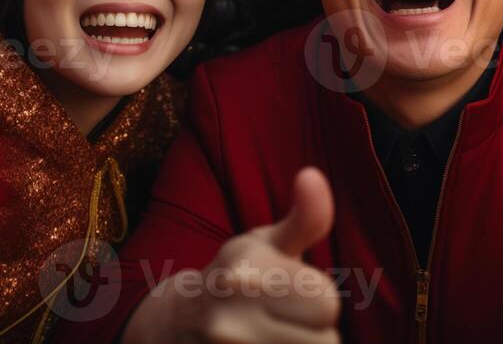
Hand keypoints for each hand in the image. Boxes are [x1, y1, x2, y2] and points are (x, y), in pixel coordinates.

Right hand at [127, 166, 339, 343]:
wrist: (174, 327)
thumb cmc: (234, 277)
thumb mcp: (264, 243)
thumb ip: (302, 218)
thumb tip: (313, 175)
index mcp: (246, 275)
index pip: (327, 301)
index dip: (316, 295)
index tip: (291, 289)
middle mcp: (233, 321)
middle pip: (325, 339)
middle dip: (314, 328)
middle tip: (283, 317)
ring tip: (275, 335)